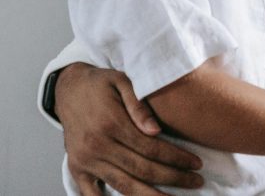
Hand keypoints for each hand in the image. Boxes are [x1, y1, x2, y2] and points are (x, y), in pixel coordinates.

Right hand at [56, 63, 203, 194]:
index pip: (151, 148)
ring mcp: (85, 160)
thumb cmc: (100, 83)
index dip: (176, 158)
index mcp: (111, 123)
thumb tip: (156, 130)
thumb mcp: (121, 81)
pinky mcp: (76, 168)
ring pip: (124, 186)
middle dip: (173, 178)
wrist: (68, 87)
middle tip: (196, 181)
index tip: (196, 164)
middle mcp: (97, 146)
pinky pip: (91, 194)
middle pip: (142, 169)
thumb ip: (139, 105)